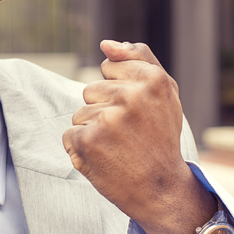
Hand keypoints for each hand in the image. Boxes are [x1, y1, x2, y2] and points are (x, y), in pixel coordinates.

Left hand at [62, 40, 215, 233]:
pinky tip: (105, 159)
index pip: (109, 67)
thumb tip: (106, 44)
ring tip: (118, 147)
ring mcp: (108, 119)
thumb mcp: (164, 92)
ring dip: (93, 130)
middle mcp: (131, 96)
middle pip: (91, 89)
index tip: (138, 111)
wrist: (161, 189)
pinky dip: (82, 148)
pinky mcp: (88, 140)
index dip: (120, 90)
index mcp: (152, 79)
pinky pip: (70, 134)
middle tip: (129, 133)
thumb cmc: (160, 137)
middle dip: (105, 109)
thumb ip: (139, 58)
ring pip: (80, 113)